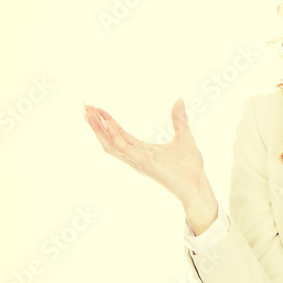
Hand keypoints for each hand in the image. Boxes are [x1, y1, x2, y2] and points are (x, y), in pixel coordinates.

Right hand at [82, 97, 212, 205]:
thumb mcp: (184, 135)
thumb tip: (179, 98)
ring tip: (89, 114)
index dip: (108, 121)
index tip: (97, 108)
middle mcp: (136, 156)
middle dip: (96, 123)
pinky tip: (107, 124)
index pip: (119, 134)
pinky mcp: (144, 164)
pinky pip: (124, 149)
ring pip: (111, 144)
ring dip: (99, 129)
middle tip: (85, 107)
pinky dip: (114, 137)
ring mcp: (138, 161)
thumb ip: (178, 118)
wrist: (198, 184)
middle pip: (109, 138)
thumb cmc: (190, 166)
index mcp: (143, 150)